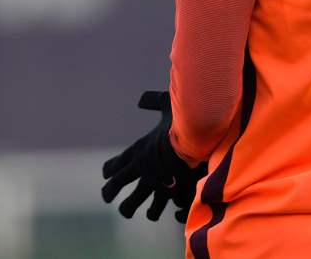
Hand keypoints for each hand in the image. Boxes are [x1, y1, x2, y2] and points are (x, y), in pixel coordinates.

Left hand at [102, 90, 207, 221]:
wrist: (201, 137)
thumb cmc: (184, 117)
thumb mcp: (167, 104)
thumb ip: (153, 101)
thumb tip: (141, 99)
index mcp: (137, 149)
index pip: (112, 165)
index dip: (109, 171)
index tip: (109, 174)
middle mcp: (140, 168)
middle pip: (113, 187)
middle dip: (109, 193)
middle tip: (109, 198)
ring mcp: (152, 182)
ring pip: (131, 204)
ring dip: (129, 208)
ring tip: (130, 210)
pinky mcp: (168, 192)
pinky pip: (156, 209)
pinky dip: (155, 211)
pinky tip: (156, 210)